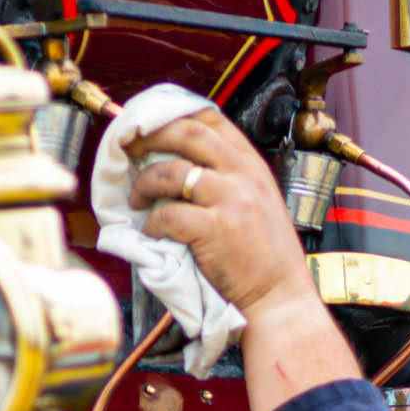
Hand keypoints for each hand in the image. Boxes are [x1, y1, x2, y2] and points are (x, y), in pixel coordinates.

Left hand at [126, 111, 314, 317]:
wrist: (281, 295)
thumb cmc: (266, 255)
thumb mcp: (258, 201)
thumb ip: (230, 178)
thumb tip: (183, 165)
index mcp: (251, 165)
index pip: (211, 119)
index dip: (174, 115)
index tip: (150, 124)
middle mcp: (242, 175)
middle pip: (187, 133)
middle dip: (150, 136)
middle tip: (129, 149)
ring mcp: (230, 200)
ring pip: (172, 172)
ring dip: (145, 183)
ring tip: (136, 199)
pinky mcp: (216, 230)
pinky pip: (168, 215)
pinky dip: (152, 223)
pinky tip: (151, 232)